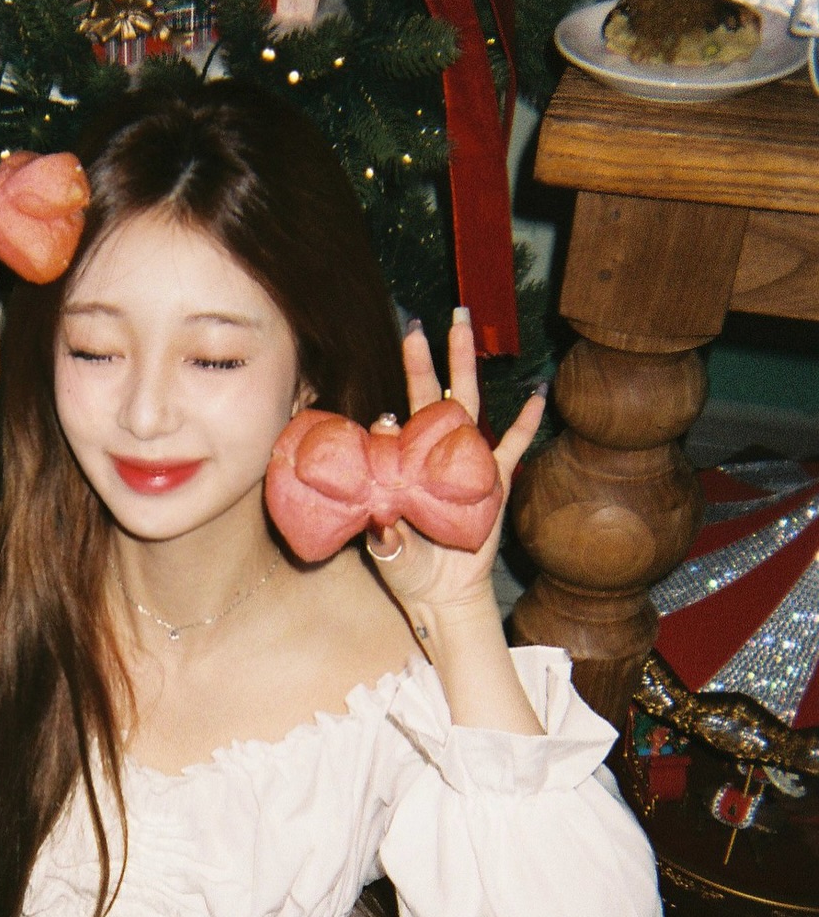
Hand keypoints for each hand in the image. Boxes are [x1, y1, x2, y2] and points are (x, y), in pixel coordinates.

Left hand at [364, 309, 544, 620]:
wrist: (442, 594)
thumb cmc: (408, 570)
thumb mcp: (390, 554)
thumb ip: (386, 537)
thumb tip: (382, 520)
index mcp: (402, 467)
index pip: (393, 430)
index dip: (387, 421)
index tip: (381, 417)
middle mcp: (433, 456)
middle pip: (430, 397)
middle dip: (426, 359)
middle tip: (419, 322)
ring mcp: (466, 463)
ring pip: (467, 405)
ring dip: (465, 366)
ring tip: (463, 325)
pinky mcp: (496, 480)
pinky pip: (514, 446)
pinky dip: (525, 421)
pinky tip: (535, 394)